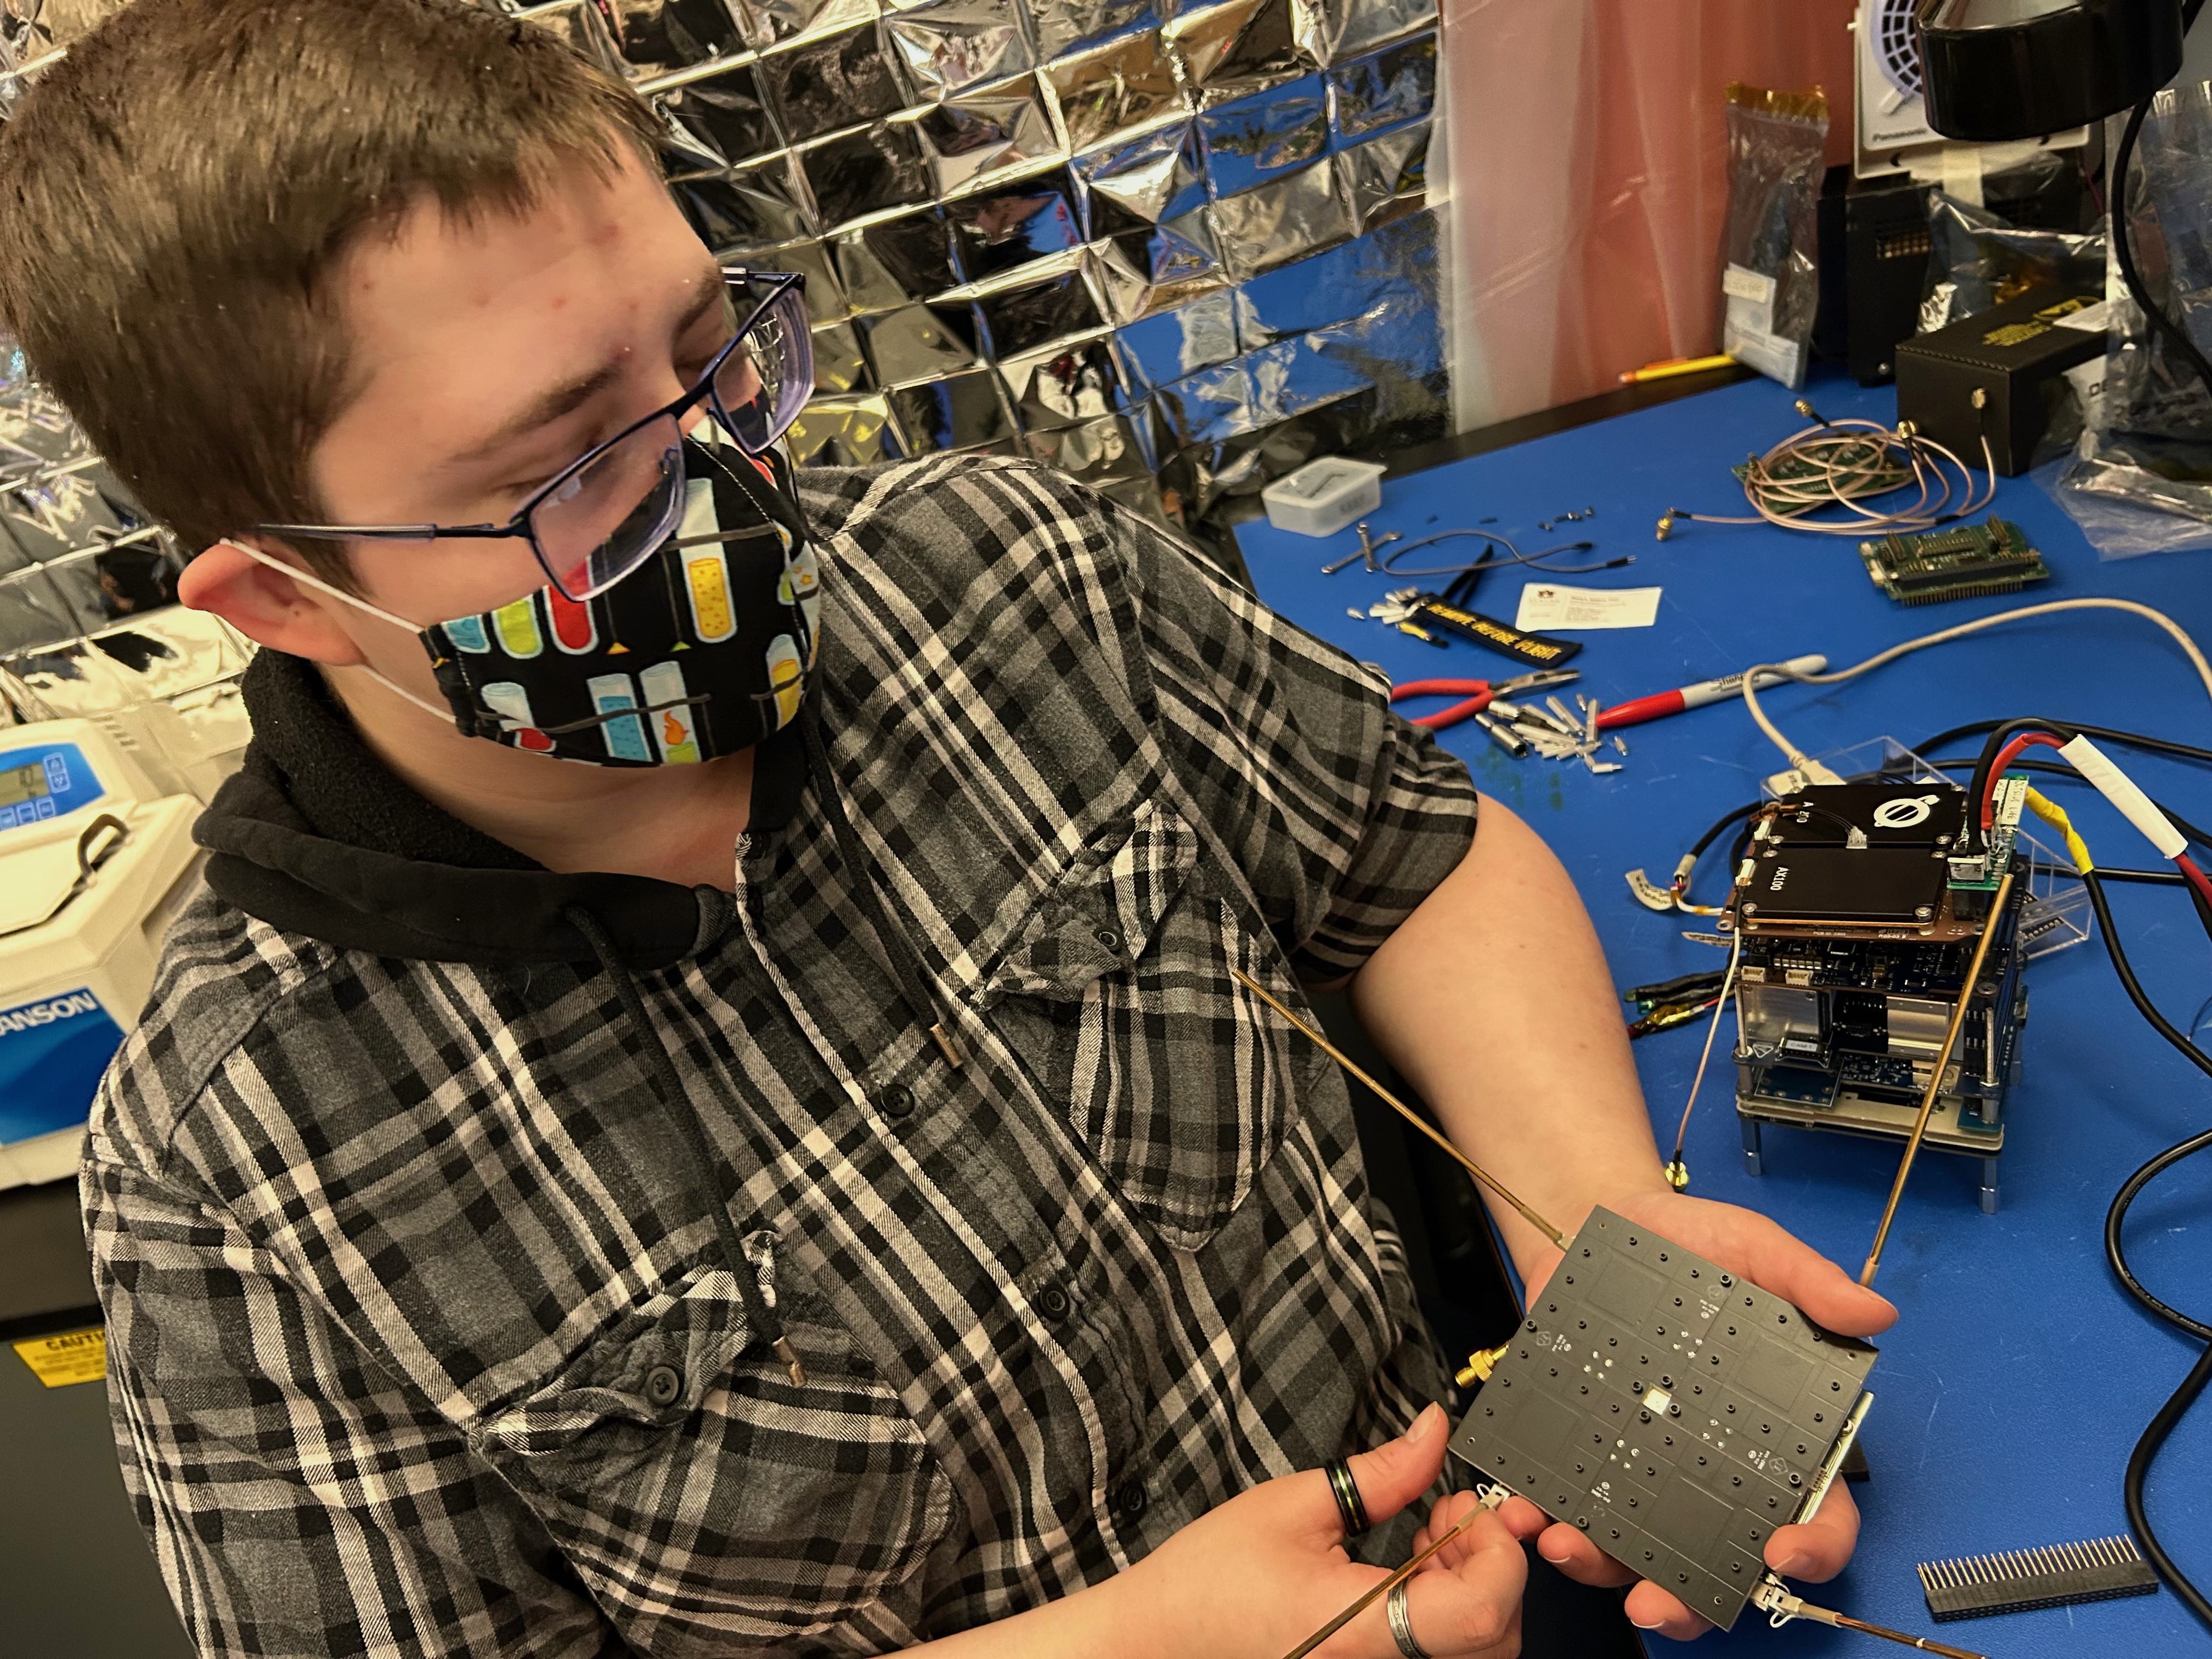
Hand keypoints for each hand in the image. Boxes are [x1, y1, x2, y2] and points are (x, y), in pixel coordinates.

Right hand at [1114, 1403, 1546, 1657]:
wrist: (1163, 1640)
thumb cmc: (1210, 1581)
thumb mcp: (1293, 1505)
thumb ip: (1379, 1474)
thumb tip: (1434, 1433)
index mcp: (1360, 1627)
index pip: (1481, 1612)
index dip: (1497, 1555)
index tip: (1469, 1511)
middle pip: (1496, 1638)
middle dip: (1490, 1566)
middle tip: (1445, 1515)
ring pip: (1476, 1652)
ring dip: (1472, 1591)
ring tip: (1421, 1544)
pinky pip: (1441, 1658)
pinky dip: (1446, 1615)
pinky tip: (1409, 1579)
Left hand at [1502, 1186, 1897, 1640]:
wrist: (1590, 1219)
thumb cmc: (1687, 1242)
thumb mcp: (1752, 1247)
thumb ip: (1809, 1281)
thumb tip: (1875, 1311)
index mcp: (1774, 1434)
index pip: (1815, 1512)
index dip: (1812, 1548)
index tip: (1780, 1555)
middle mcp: (1711, 1465)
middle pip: (1718, 1562)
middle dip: (1689, 1599)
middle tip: (1654, 1601)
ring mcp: (1643, 1465)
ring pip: (1634, 1548)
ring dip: (1600, 1565)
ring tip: (1565, 1545)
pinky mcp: (1583, 1449)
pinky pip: (1566, 1502)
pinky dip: (1541, 1517)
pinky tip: (1522, 1511)